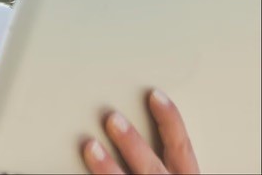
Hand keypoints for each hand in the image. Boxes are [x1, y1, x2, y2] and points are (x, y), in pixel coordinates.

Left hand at [82, 89, 199, 173]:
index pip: (181, 146)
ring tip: (91, 146)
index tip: (154, 95)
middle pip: (151, 164)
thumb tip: (136, 123)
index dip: (169, 119)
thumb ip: (166, 155)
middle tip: (113, 118)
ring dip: (108, 165)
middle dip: (132, 142)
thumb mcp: (175, 171)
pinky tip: (81, 167)